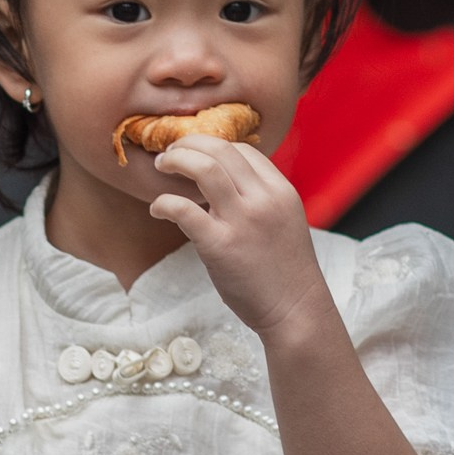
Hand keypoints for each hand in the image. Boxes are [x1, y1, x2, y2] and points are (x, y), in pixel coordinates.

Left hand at [149, 135, 330, 348]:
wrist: (296, 312)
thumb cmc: (285, 271)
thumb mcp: (285, 221)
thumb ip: (261, 199)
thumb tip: (227, 182)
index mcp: (281, 191)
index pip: (244, 150)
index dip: (214, 146)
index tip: (196, 153)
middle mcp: (263, 200)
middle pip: (221, 149)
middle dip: (189, 143)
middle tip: (170, 152)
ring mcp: (242, 221)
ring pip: (203, 168)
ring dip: (176, 159)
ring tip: (161, 165)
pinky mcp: (219, 246)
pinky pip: (183, 209)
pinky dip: (164, 202)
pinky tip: (158, 208)